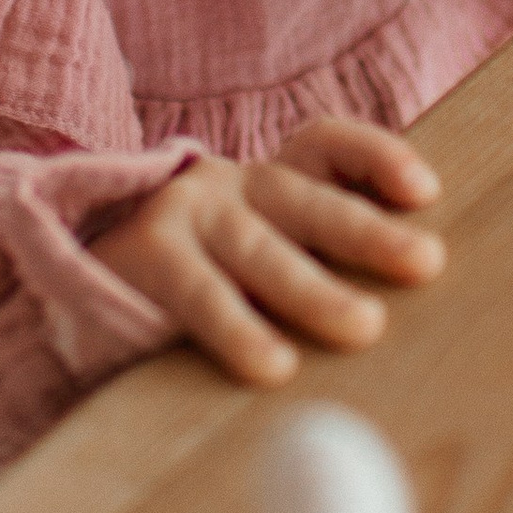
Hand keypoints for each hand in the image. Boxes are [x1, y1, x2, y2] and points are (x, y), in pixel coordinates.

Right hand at [94, 118, 443, 386]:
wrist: (86, 281)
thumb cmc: (204, 280)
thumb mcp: (262, 256)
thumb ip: (321, 267)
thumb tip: (424, 314)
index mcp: (273, 181)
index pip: (327, 147)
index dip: (376, 157)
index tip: (423, 192)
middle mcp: (235, 187)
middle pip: (307, 200)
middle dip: (369, 230)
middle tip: (426, 261)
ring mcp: (189, 215)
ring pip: (261, 252)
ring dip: (315, 290)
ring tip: (365, 326)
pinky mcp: (149, 255)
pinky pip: (201, 296)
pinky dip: (239, 329)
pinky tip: (273, 365)